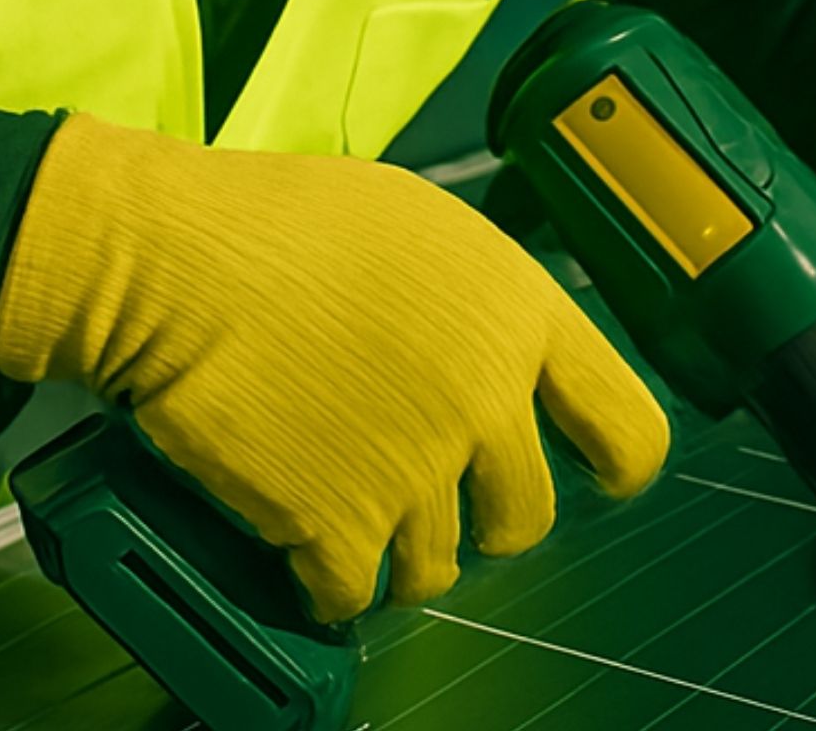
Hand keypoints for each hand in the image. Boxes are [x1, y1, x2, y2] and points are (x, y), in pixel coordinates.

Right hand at [0, 115, 668, 621]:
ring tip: (350, 503)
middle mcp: (489, 396)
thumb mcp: (429, 226)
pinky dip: (323, 581)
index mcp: (523, 314)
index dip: (612, 465)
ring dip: (395, 551)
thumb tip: (496, 341)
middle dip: (480, 516)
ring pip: (436, 567)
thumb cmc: (291, 221)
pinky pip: (351, 595)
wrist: (185, 258)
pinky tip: (296, 537)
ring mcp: (418, 466)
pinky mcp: (339, 524)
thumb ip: (483, 298)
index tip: (587, 474)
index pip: (630, 427)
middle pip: (528, 517)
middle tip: (427, 488)